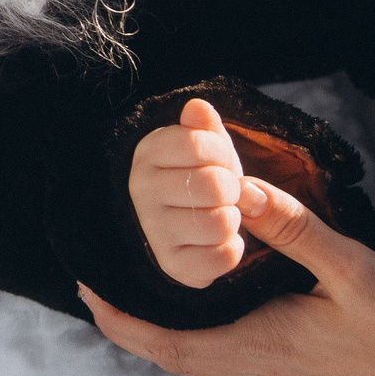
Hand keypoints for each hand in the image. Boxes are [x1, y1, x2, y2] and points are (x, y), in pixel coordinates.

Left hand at [81, 177, 374, 375]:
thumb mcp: (349, 267)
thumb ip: (292, 228)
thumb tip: (236, 191)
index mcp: (260, 344)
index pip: (171, 345)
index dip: (125, 322)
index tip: (89, 294)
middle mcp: (257, 362)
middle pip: (173, 355)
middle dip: (129, 326)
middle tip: (95, 288)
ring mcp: (272, 365)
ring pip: (195, 358)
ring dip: (158, 332)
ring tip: (131, 294)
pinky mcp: (287, 359)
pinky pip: (220, 353)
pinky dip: (191, 332)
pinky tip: (195, 305)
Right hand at [129, 98, 247, 288]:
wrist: (194, 228)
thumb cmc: (205, 178)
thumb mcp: (208, 147)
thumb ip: (205, 127)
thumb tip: (198, 108)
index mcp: (148, 152)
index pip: (199, 144)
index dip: (223, 153)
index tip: (219, 162)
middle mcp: (141, 190)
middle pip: (213, 184)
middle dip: (232, 189)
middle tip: (224, 193)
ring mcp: (154, 231)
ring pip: (220, 222)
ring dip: (233, 220)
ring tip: (220, 215)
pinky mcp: (173, 267)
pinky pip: (224, 256)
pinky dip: (233, 249)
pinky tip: (218, 242)